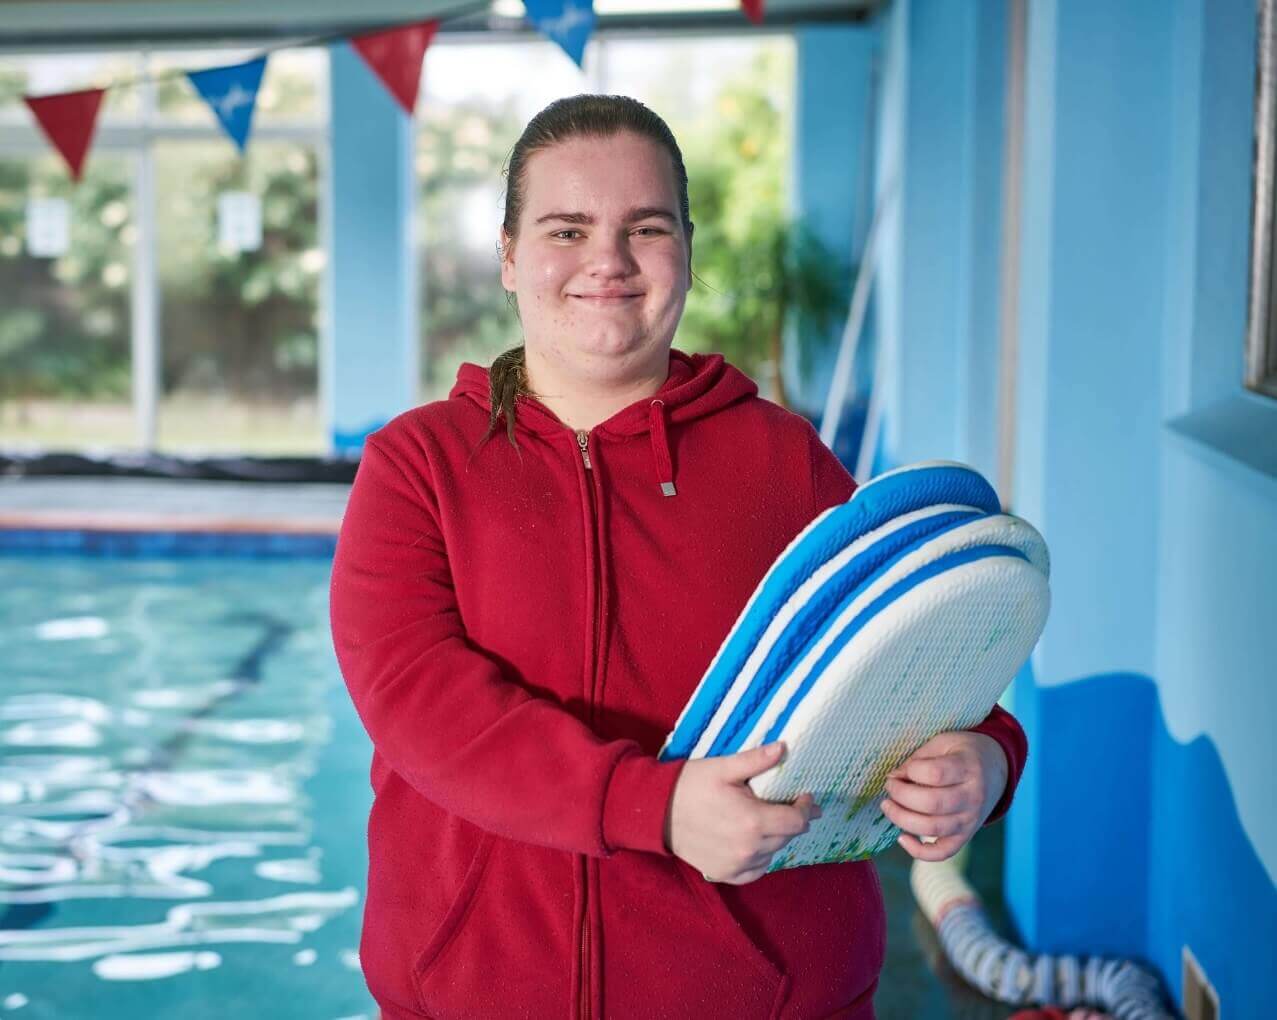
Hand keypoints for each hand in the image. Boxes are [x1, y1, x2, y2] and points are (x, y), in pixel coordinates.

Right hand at [665, 741, 819, 884]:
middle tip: (790, 805)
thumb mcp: (723, 767)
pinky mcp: (724, 873)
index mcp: (753, 821)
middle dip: (792, 820)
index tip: (804, 796)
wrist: (655, 811)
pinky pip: (755, 870)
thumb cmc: (689, 784)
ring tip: (769, 821)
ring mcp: (736, 865)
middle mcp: (748, 849)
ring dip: (776, 838)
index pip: (796, 822)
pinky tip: (755, 843)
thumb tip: (783, 748)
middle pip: (787, 838)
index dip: (805, 808)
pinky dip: (760, 858)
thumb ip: (756, 761)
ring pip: (772, 854)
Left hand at [879, 730, 1007, 861]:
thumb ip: (918, 759)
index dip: (911, 771)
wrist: (995, 770)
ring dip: (902, 819)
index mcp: (968, 768)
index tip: (899, 771)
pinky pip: (943, 852)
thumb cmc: (963, 753)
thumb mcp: (943, 743)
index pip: (935, 774)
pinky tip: (902, 838)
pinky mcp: (965, 836)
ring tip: (888, 806)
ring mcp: (971, 820)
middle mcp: (973, 796)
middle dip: (901, 795)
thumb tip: (894, 778)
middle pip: (932, 803)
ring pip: (933, 828)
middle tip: (889, 787)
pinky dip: (920, 852)